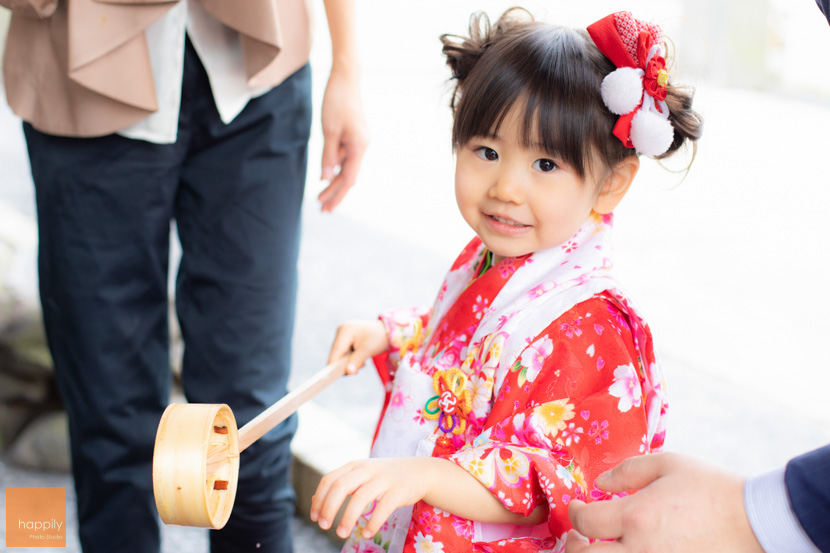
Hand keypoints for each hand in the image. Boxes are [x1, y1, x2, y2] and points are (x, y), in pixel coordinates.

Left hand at [310, 457, 428, 538]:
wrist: (420, 471)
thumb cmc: (385, 476)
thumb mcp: (361, 475)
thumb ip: (340, 484)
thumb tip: (314, 500)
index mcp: (355, 466)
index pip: (329, 480)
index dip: (319, 499)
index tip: (315, 518)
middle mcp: (367, 470)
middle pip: (340, 486)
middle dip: (329, 508)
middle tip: (324, 527)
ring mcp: (384, 479)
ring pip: (360, 498)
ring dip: (348, 518)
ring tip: (341, 534)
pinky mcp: (399, 491)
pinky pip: (383, 508)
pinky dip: (373, 523)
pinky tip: (367, 534)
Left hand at [318, 68, 368, 211]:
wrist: (346, 78)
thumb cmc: (337, 101)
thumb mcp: (328, 130)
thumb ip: (328, 156)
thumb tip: (325, 178)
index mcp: (359, 147)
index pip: (348, 179)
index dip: (337, 195)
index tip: (326, 208)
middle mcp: (362, 146)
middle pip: (348, 177)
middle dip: (335, 193)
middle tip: (322, 210)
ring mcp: (359, 142)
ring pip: (346, 168)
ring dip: (334, 182)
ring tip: (320, 197)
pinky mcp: (354, 136)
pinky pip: (345, 157)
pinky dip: (335, 168)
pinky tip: (326, 175)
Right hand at [328, 320, 388, 374]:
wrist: (388, 332)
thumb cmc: (379, 338)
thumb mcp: (368, 350)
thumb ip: (357, 361)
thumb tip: (348, 372)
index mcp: (345, 330)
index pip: (335, 353)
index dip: (334, 366)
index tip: (335, 377)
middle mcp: (341, 331)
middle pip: (336, 355)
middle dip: (345, 364)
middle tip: (360, 367)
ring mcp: (342, 335)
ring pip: (340, 355)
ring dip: (349, 362)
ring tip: (363, 361)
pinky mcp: (345, 340)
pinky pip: (344, 354)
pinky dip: (351, 359)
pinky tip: (361, 357)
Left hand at [565, 452, 763, 552]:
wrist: (757, 523)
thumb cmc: (712, 490)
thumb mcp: (669, 464)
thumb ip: (628, 470)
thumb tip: (600, 483)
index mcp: (636, 516)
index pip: (585, 522)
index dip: (574, 514)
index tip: (576, 507)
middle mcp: (641, 550)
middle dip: (574, 547)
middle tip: (577, 537)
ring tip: (598, 548)